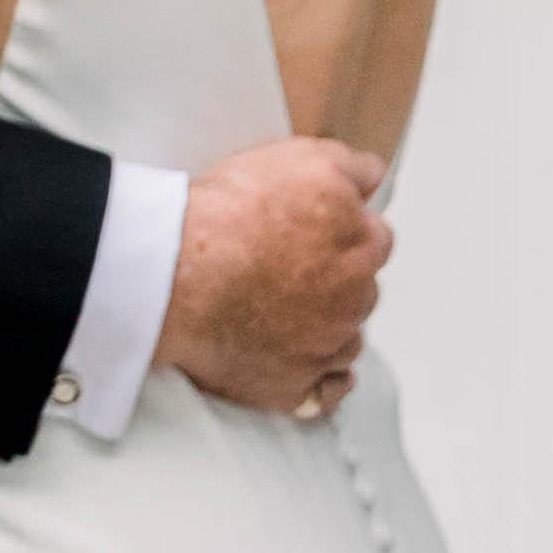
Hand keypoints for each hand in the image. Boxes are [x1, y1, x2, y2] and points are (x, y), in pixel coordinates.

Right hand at [160, 136, 390, 421]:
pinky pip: (325, 393)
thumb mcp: (300, 159)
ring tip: (287, 315)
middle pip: (361, 289)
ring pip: (347, 338)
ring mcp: (324, 346)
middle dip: (336, 279)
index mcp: (359, 245)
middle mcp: (352, 299)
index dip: (343, 230)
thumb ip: (350, 166)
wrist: (176, 275)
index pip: (376, 236)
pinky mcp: (291, 386)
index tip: (316, 229)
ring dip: (329, 328)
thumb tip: (371, 176)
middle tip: (289, 268)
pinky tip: (310, 367)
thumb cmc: (229, 218)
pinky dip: (322, 381)